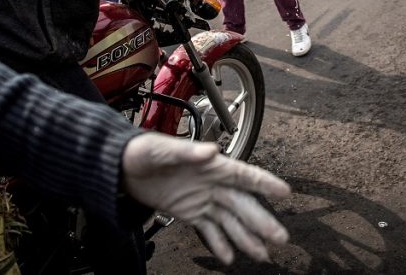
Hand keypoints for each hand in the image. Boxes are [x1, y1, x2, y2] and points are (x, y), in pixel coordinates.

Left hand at [121, 134, 289, 264]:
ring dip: (246, 237)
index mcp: (211, 166)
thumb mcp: (163, 149)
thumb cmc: (142, 151)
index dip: (265, 183)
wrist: (122, 166)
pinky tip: (229, 256)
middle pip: (242, 205)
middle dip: (262, 222)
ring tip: (262, 254)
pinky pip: (209, 230)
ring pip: (230, 221)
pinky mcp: (189, 211)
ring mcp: (202, 199)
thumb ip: (189, 151)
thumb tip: (211, 151)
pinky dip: (219, 243)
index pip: (244, 175)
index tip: (284, 192)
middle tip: (280, 238)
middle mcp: (211, 183)